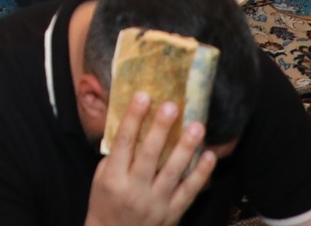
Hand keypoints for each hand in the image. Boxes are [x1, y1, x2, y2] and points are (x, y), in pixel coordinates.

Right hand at [85, 92, 216, 225]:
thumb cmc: (105, 203)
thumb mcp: (100, 179)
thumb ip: (116, 156)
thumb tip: (135, 124)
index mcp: (113, 178)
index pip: (123, 142)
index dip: (133, 118)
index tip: (143, 96)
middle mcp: (134, 190)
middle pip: (149, 154)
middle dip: (161, 128)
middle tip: (173, 106)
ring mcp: (155, 203)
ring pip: (173, 172)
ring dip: (186, 147)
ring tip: (198, 126)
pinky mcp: (172, 214)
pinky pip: (189, 192)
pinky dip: (201, 174)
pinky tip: (209, 156)